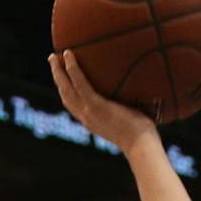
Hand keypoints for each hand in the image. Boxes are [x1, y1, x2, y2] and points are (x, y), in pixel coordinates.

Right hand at [46, 50, 162, 149]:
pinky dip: (73, 68)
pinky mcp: (96, 105)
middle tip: (53, 61)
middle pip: (65, 94)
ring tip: (55, 55)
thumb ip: (129, 108)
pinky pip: (80, 82)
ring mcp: (89, 111)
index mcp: (92, 122)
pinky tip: (70, 54)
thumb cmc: (143, 137)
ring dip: (58, 70)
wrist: (142, 146)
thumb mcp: (131, 120)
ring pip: (66, 87)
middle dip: (57, 77)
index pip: (73, 105)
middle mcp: (86, 117)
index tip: (62, 79)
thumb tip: (146, 95)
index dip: (65, 91)